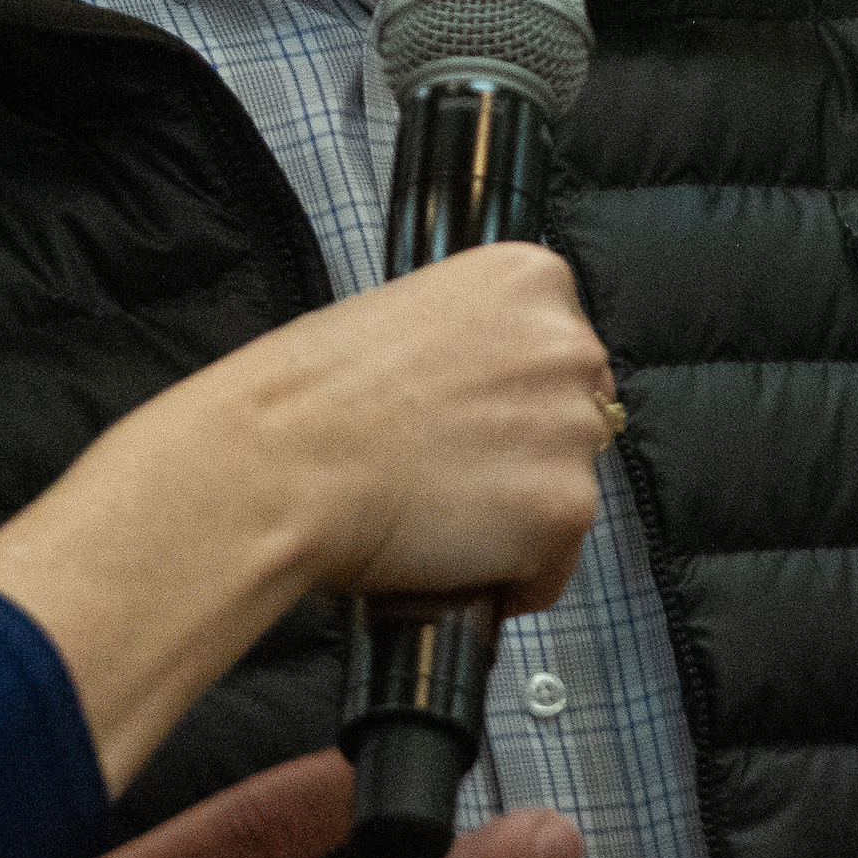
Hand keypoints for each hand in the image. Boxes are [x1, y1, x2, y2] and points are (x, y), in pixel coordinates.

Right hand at [249, 243, 621, 611]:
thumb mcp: (402, 318)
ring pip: (566, 491)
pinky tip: (448, 561)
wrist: (279, 464)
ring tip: (436, 516)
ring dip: (516, 514)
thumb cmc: (309, 396)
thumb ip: (470, 345)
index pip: (560, 348)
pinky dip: (509, 578)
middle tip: (449, 471)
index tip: (472, 419)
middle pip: (578, 416)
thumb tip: (488, 398)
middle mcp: (568, 345)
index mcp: (529, 279)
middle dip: (526, 450)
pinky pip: (552, 565)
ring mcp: (571, 430)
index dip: (513, 395)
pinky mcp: (563, 510)